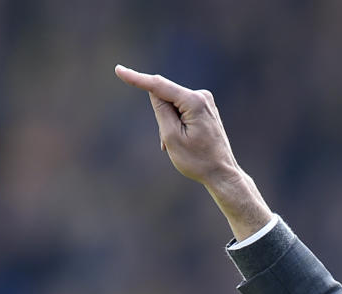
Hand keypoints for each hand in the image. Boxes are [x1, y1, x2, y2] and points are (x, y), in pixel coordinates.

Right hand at [114, 65, 272, 238]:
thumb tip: (154, 91)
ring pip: (173, 106)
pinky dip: (177, 125)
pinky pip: (182, 110)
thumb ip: (161, 111)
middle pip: (166, 98)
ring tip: (181, 146)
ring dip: (170, 124)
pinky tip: (185, 142)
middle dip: (162, 119)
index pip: (159, 86)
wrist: (223, 174)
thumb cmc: (198, 161)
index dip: (137, 79)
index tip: (118, 70)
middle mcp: (202, 96)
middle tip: (168, 144)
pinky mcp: (205, 107)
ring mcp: (205, 101)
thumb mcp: (172, 138)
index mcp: (194, 102)